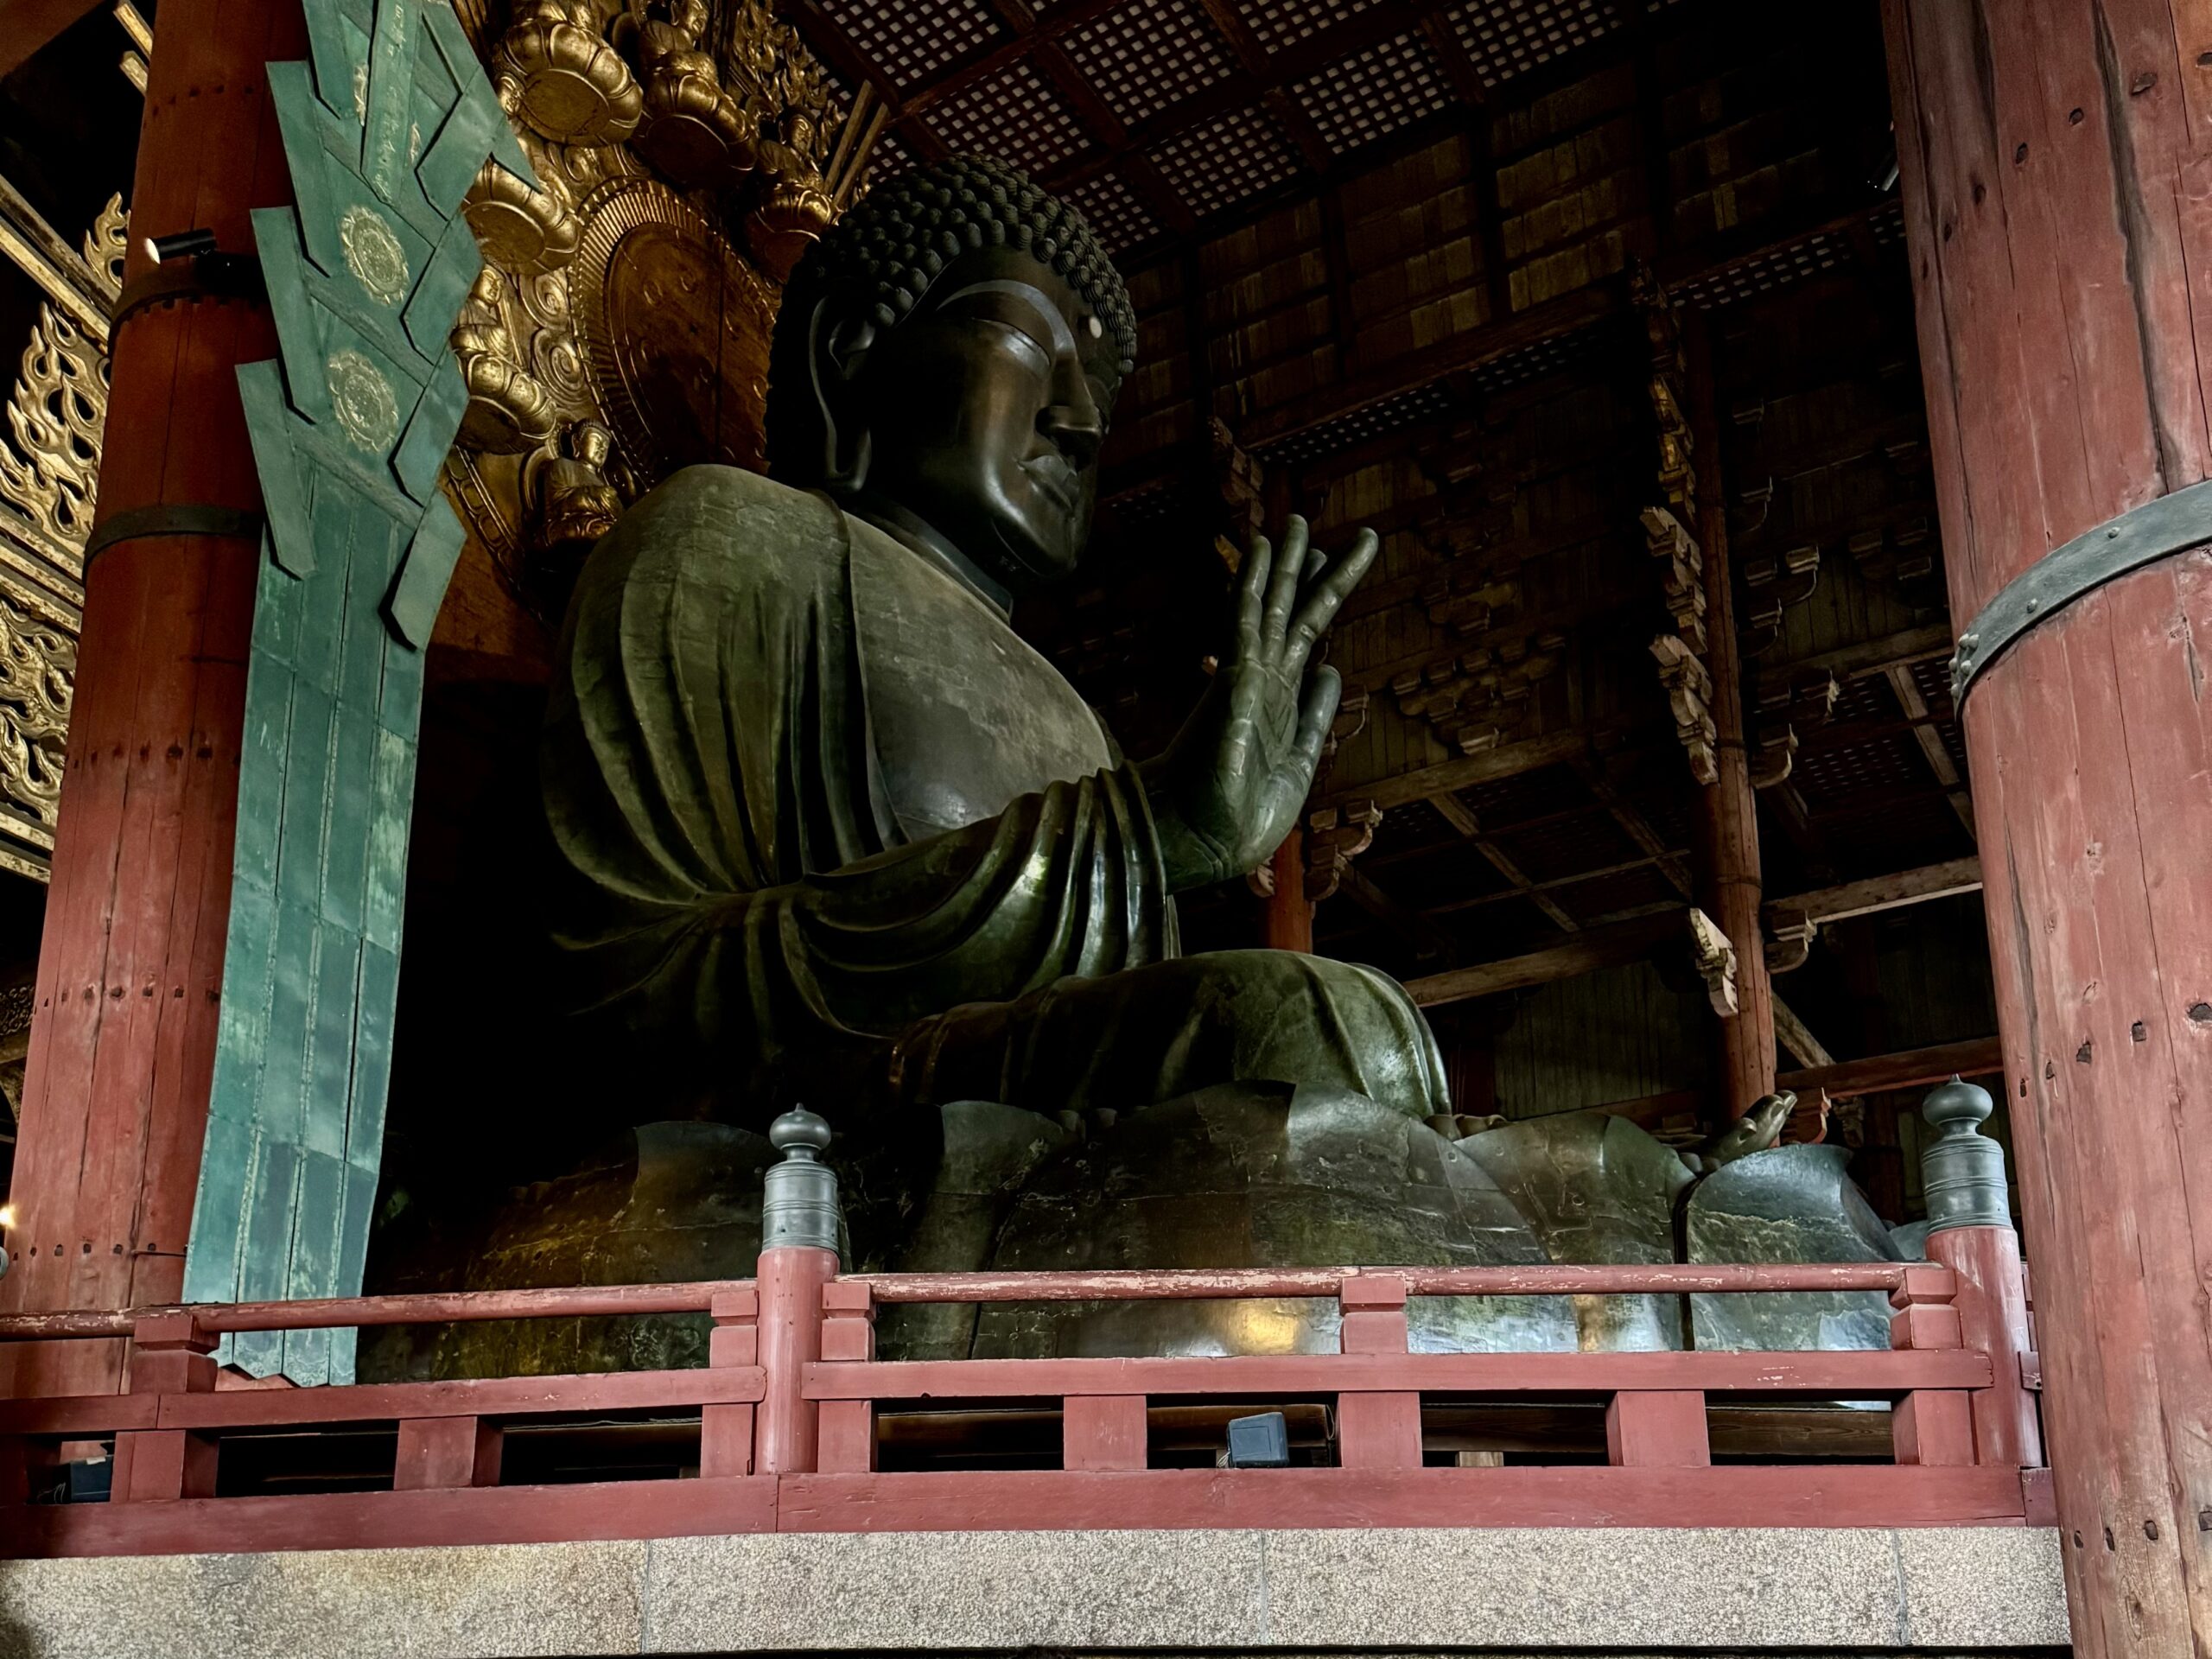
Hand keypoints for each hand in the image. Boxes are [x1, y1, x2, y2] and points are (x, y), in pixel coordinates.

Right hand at [1143, 515, 1377, 891]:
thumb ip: (1316, 715)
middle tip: (1315, 526)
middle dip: (1309, 570)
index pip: (1303, 640)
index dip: (1320, 601)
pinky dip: (1253, 582)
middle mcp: (1263, 683)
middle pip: (1291, 614)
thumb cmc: (1243, 817)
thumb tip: (1334, 670)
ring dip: (1286, 563)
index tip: (1330, 567)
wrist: (1208, 842)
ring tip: (1297, 519)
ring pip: (1272, 607)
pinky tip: (1262, 546)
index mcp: (1280, 704)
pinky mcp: (1234, 681)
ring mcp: (1247, 679)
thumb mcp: (1300, 762)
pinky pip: (1245, 620)